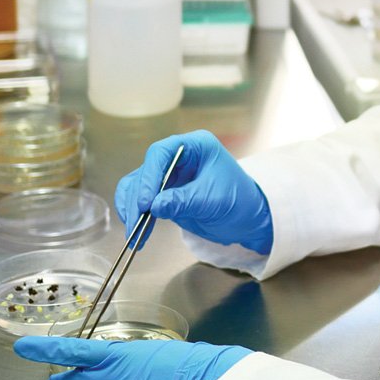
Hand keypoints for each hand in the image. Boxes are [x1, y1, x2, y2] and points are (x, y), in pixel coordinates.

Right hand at [114, 130, 273, 253]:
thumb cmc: (238, 201)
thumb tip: (155, 206)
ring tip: (135, 233)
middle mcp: (178, 157)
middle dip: (137, 197)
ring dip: (132, 208)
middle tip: (136, 222)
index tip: (145, 202)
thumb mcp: (212, 200)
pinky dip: (136, 215)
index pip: (161, 153)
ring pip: (137, 186)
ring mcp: (169, 175)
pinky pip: (141, 200)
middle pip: (146, 170)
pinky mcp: (164, 193)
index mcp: (195, 146)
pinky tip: (137, 231)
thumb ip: (183, 201)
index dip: (149, 176)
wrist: (247, 219)